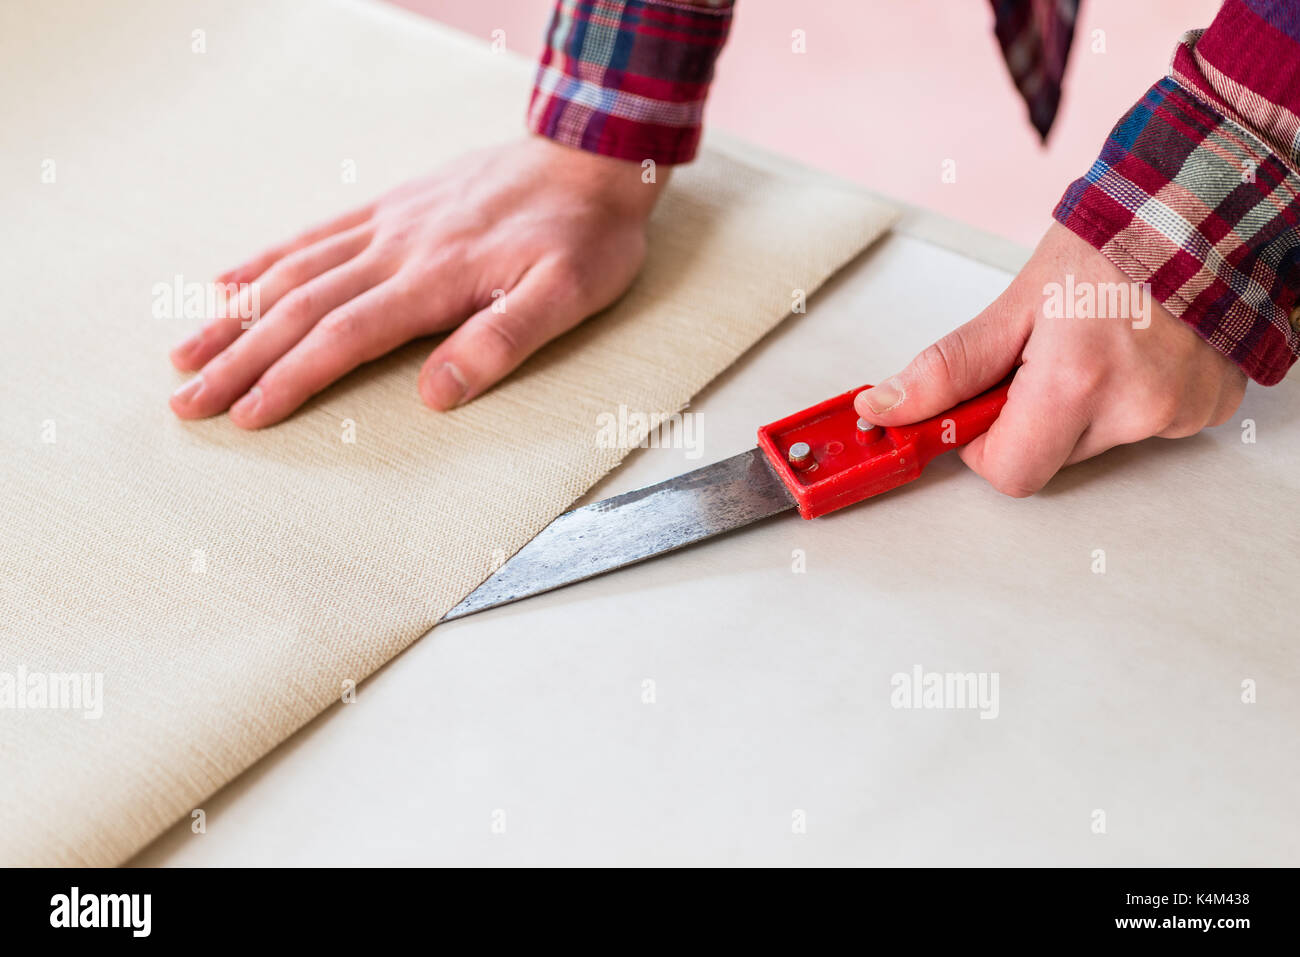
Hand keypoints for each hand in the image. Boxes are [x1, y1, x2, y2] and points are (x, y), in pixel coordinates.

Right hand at [169, 137, 663, 427]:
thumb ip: (501, 342)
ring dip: (234, 316)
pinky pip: (313, 235)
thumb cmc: (584, 237)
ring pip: (292, 272)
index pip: (344, 337)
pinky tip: (228, 281)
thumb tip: (435, 395)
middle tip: (186, 401)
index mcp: (435, 279)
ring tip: (185, 352)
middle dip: (239, 359)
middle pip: (299, 309)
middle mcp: (396, 249)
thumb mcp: (566, 297)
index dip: (291, 379)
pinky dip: (263, 261)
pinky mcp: (390, 207)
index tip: (245, 416)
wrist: (588, 157)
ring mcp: (387, 224)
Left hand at [854, 222, 1246, 496]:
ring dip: (1087, 407)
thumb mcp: (1015, 303)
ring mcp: (1179, 413)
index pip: (1008, 474)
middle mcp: (1133, 410)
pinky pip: (1150, 425)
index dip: (984, 446)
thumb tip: (885, 410)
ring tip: (1102, 341)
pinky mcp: (1211, 409)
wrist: (1202, 205)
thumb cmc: (1110, 243)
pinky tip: (1142, 349)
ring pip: (1100, 442)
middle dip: (1035, 418)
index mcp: (1074, 384)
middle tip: (1049, 356)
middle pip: (1052, 457)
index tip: (985, 407)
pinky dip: (1135, 396)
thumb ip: (950, 368)